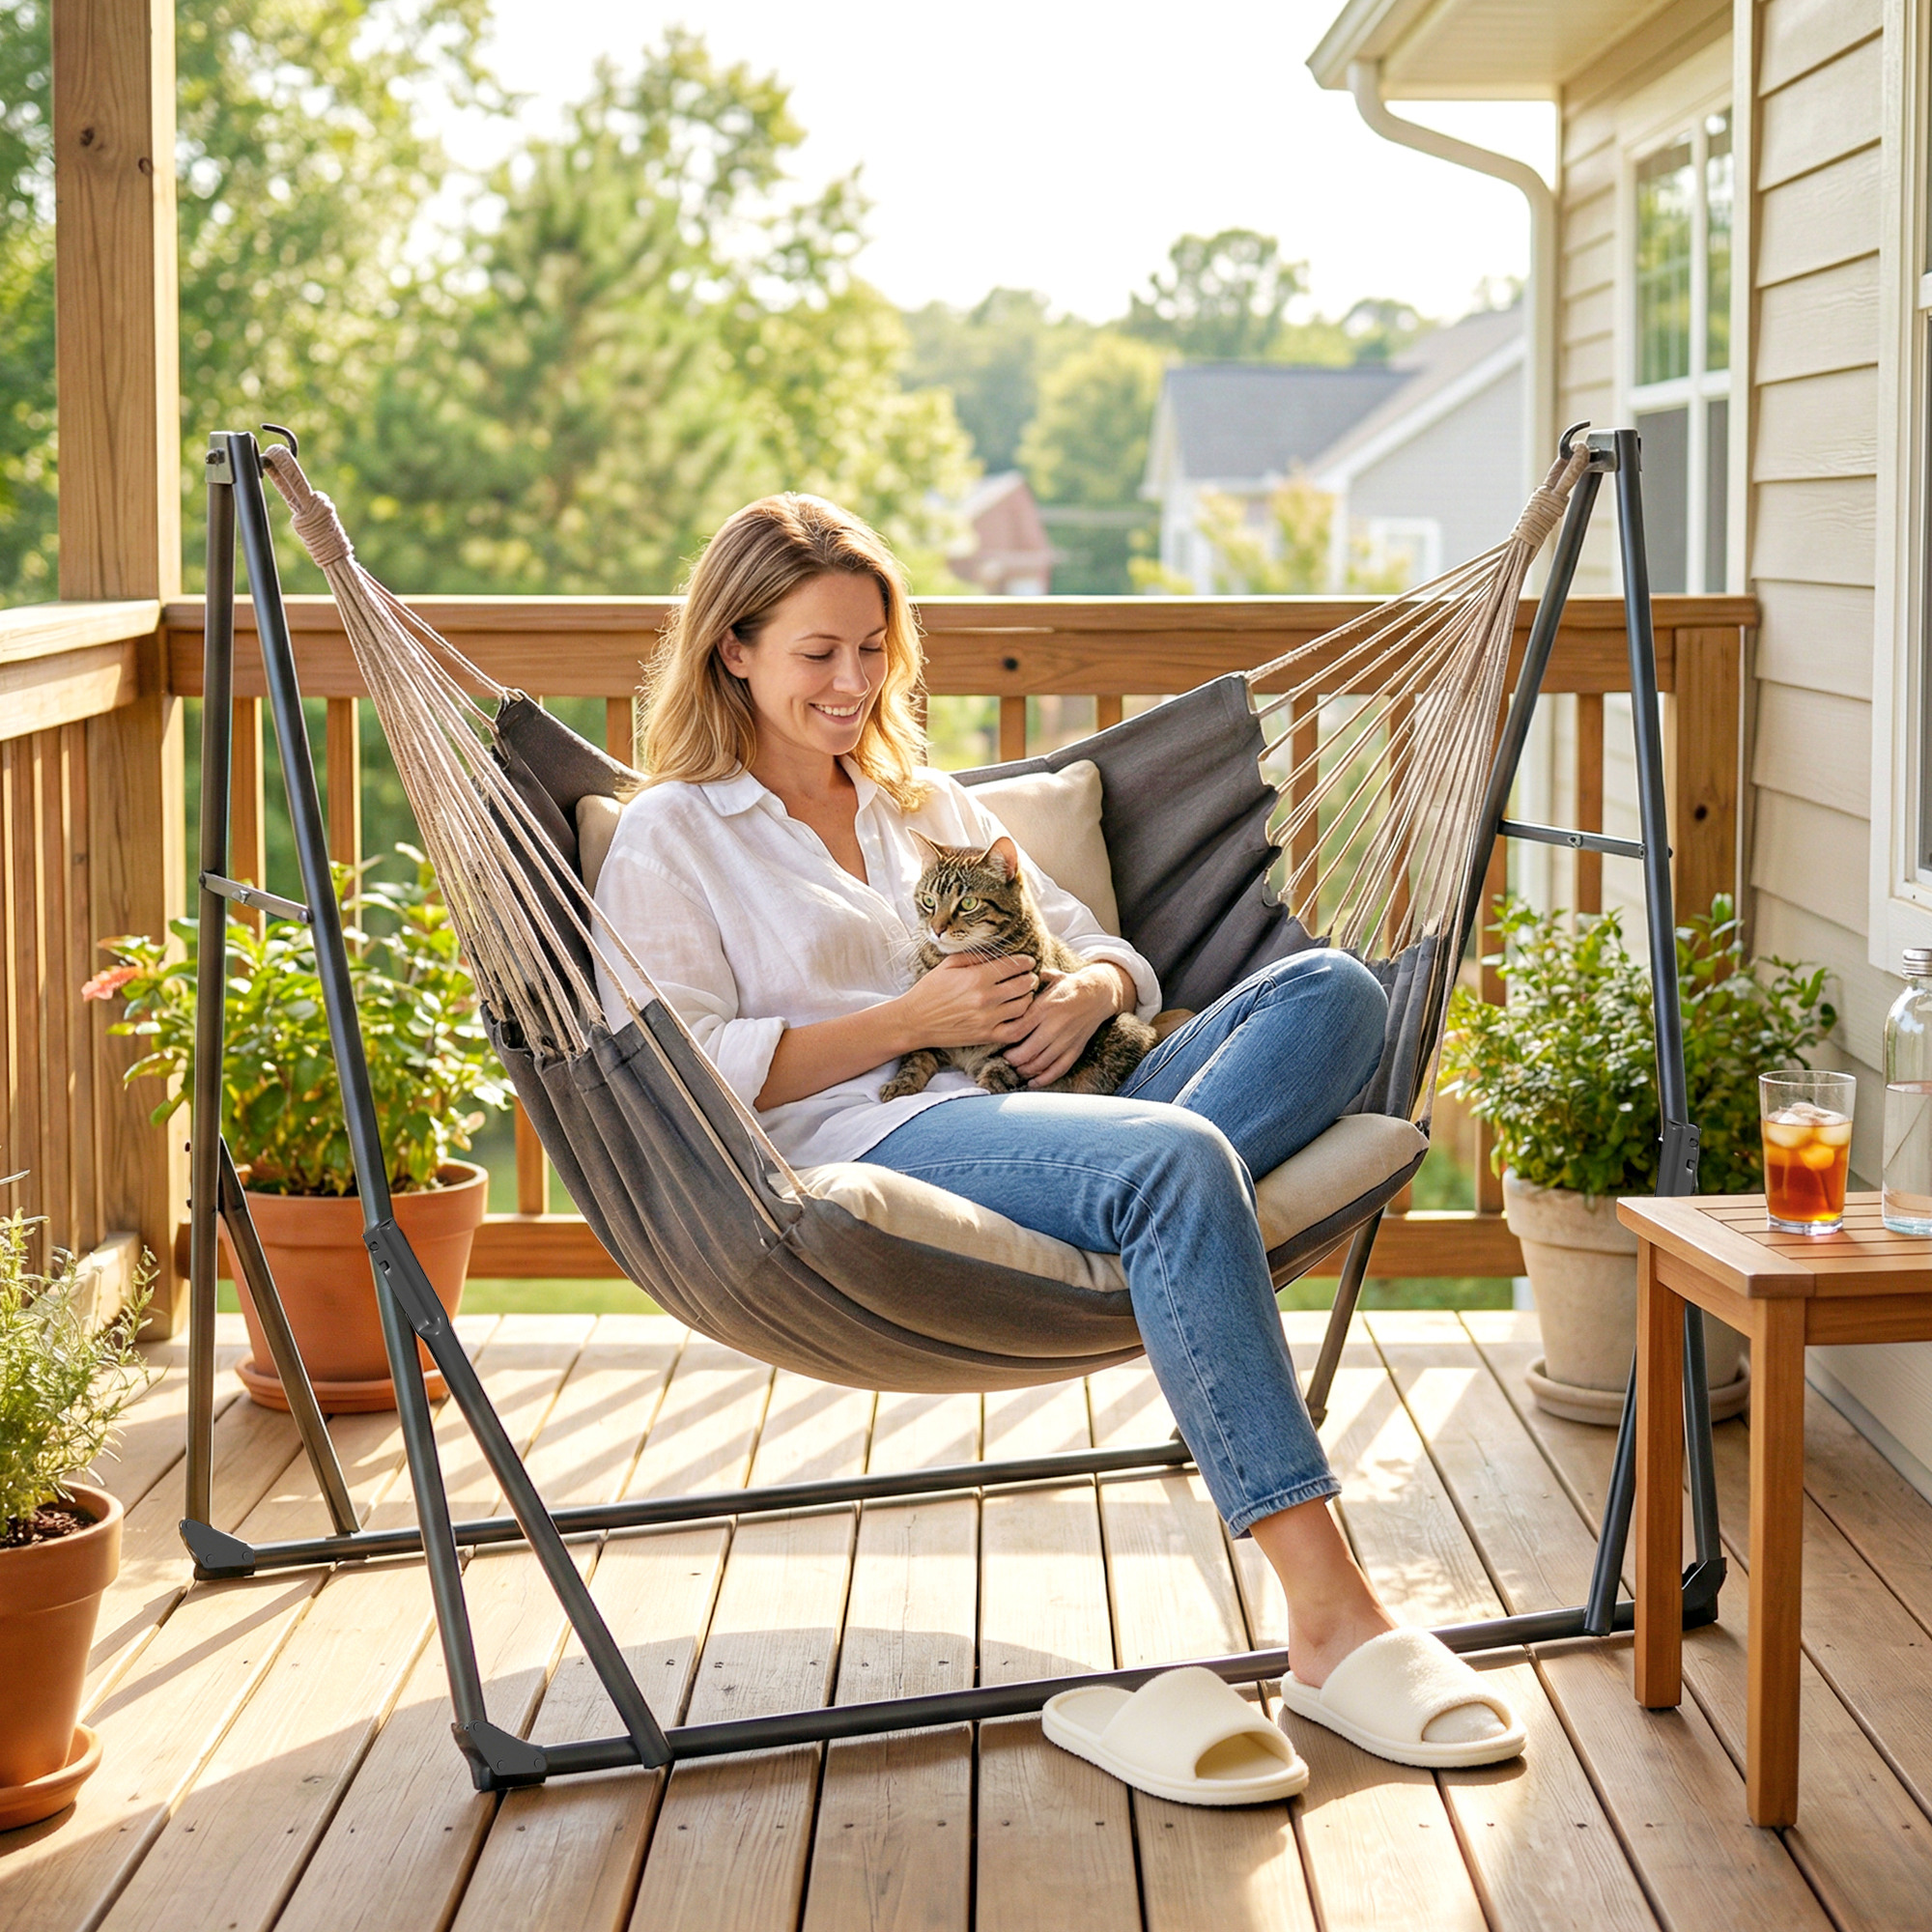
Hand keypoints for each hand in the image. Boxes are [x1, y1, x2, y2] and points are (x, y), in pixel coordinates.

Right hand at [897, 952, 1036, 1050]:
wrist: (914, 1021)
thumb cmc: (929, 990)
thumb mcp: (948, 965)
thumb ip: (974, 956)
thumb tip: (998, 952)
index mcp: (976, 977)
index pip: (1013, 966)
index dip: (1025, 962)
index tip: (1028, 962)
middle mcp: (985, 998)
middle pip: (1023, 985)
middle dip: (1030, 978)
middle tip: (1029, 977)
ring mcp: (987, 1019)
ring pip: (1023, 1006)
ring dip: (1028, 997)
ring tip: (1025, 994)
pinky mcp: (986, 1036)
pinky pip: (1016, 1030)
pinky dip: (1024, 1021)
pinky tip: (1021, 1014)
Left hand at [1003, 966, 1121, 1088]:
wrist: (1098, 995)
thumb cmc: (1069, 986)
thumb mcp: (1049, 978)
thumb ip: (1029, 984)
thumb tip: (1009, 983)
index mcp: (1045, 1007)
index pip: (1020, 1028)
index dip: (1006, 1039)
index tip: (999, 1042)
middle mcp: (1056, 1025)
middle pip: (1028, 1050)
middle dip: (1013, 1059)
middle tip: (1005, 1059)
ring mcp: (1067, 1039)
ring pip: (1042, 1063)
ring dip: (1026, 1070)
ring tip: (1017, 1069)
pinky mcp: (1076, 1049)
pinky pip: (1059, 1068)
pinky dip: (1045, 1079)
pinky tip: (1033, 1082)